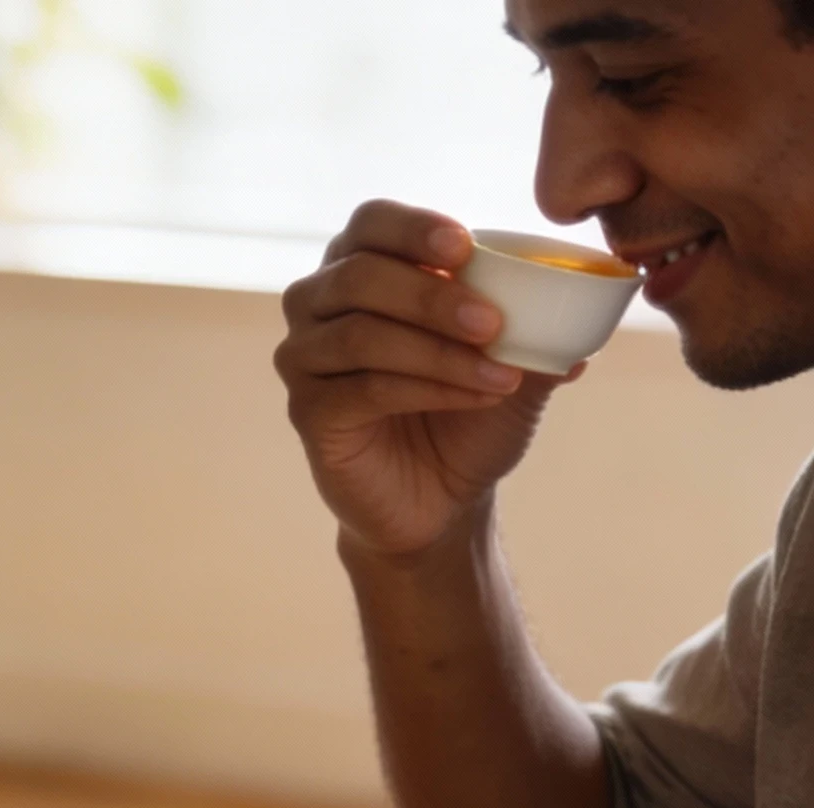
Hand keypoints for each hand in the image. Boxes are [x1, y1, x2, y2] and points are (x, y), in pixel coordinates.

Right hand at [277, 200, 574, 560]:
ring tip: (500, 372)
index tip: (465, 245)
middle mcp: (319, 306)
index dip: (411, 227)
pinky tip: (476, 398)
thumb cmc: (468, 415)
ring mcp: (304, 359)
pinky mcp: (307, 412)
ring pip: (359, 335)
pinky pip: (362, 389)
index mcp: (363, 269)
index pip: (369, 223)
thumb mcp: (513, 362)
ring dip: (437, 350)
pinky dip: (426, 390)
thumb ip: (537, 325)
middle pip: (357, 275)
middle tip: (493, 322)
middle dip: (430, 295)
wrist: (440, 496)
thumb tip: (590, 296)